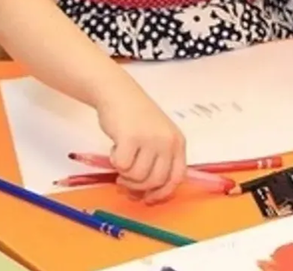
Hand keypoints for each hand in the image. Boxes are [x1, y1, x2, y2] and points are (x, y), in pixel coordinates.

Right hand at [96, 86, 186, 203]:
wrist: (119, 94)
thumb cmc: (136, 119)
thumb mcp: (157, 138)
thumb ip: (157, 162)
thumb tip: (145, 196)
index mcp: (178, 143)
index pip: (177, 177)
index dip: (163, 193)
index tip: (148, 199)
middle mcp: (168, 141)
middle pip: (155, 181)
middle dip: (137, 186)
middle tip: (124, 179)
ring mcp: (150, 139)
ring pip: (137, 176)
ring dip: (124, 173)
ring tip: (121, 157)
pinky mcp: (131, 138)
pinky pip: (121, 166)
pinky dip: (114, 162)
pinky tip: (115, 148)